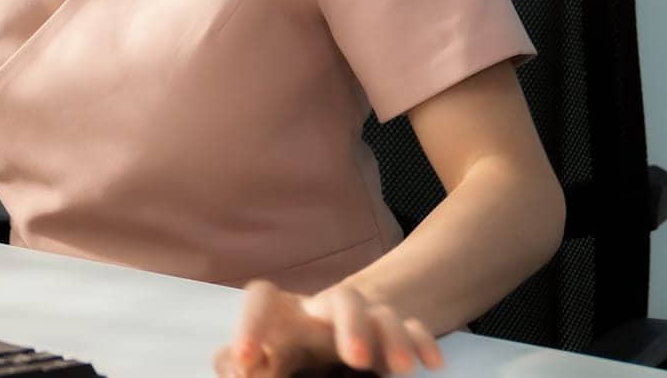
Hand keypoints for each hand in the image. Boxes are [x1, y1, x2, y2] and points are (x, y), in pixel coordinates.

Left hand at [211, 281, 445, 376]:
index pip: (264, 297)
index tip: (246, 361)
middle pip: (342, 298)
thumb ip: (243, 365)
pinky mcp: (392, 336)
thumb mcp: (265, 361)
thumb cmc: (288, 354)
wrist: (336, 340)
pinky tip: (430, 363)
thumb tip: (236, 368)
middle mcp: (324, 312)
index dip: (251, 322)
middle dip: (351, 325)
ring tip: (400, 369)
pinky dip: (421, 342)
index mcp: (286, 316)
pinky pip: (413, 327)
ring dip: (391, 335)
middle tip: (355, 359)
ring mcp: (362, 321)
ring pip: (381, 312)